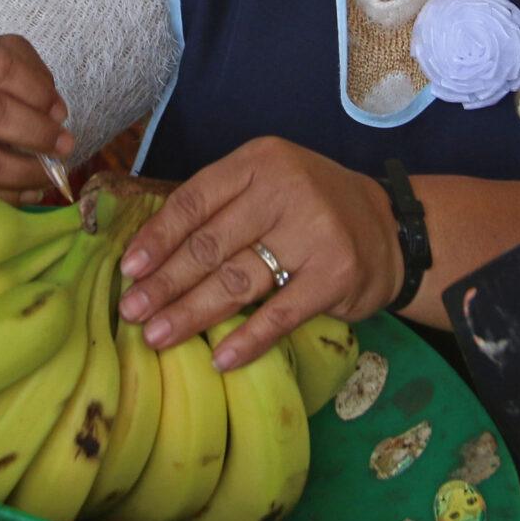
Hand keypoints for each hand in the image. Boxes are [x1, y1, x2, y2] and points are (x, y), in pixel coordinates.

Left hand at [116, 137, 402, 369]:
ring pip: (237, 281)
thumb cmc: (312, 209)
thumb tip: (150, 257)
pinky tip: (219, 358)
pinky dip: (247, 340)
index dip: (157, 238)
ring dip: (192, 313)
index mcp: (260, 162)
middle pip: (210, 245)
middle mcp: (286, 190)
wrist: (391, 230)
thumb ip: (221, 208)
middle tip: (132, 312)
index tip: (128, 271)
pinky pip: (280, 315)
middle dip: (165, 283)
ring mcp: (314, 232)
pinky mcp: (335, 275)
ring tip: (158, 336)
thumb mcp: (268, 185)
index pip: (194, 201)